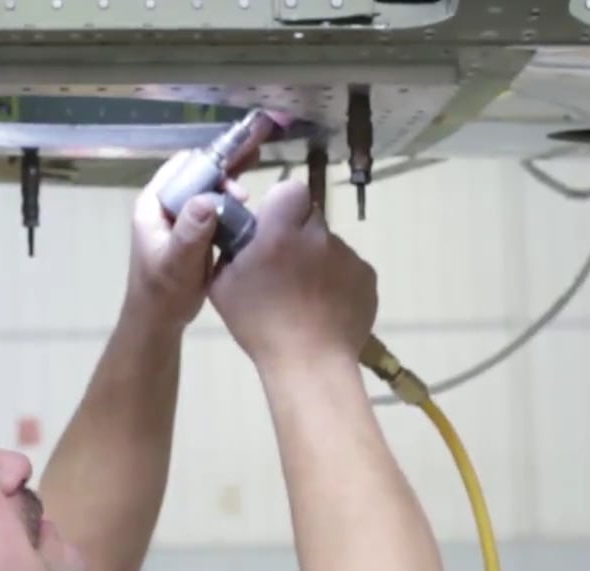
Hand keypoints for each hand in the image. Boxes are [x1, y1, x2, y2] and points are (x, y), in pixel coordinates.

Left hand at [123, 149, 253, 330]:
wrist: (160, 319)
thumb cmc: (163, 292)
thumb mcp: (176, 263)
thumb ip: (189, 232)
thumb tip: (207, 199)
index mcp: (154, 205)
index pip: (183, 167)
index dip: (211, 161)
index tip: (238, 164)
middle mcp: (166, 204)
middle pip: (197, 171)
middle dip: (225, 163)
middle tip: (255, 154)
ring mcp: (180, 215)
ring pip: (206, 185)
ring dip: (230, 177)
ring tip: (256, 162)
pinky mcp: (194, 228)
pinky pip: (213, 204)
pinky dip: (230, 197)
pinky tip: (251, 195)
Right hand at [208, 179, 377, 368]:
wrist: (310, 363)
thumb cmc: (260, 326)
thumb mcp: (222, 287)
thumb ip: (229, 251)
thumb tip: (236, 237)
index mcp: (281, 234)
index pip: (290, 189)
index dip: (282, 205)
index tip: (273, 228)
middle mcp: (318, 237)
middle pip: (311, 217)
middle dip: (298, 233)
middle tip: (286, 266)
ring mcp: (348, 256)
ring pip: (330, 245)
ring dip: (318, 260)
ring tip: (307, 296)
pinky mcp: (367, 277)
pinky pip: (349, 268)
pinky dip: (338, 281)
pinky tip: (326, 308)